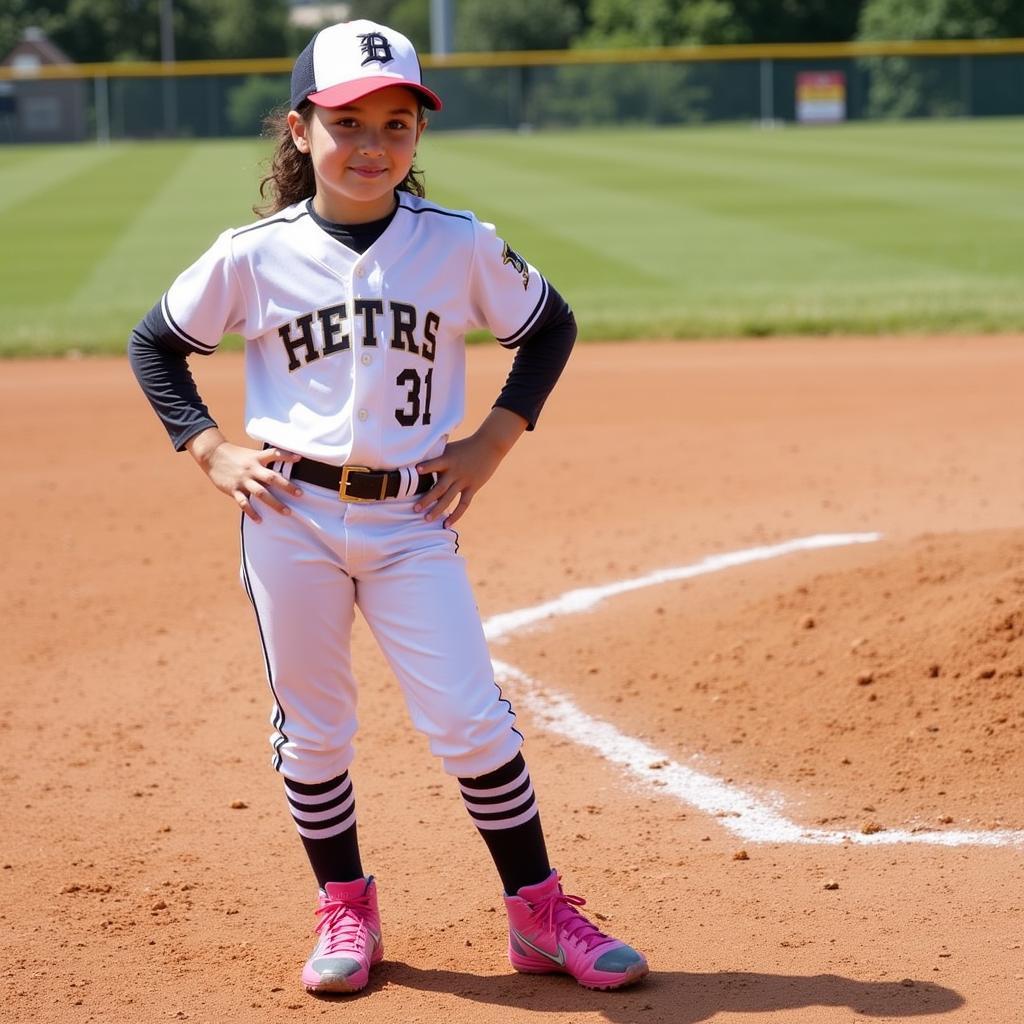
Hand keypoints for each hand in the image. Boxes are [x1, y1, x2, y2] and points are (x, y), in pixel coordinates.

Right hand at [186, 428, 301, 522]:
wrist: (212, 455)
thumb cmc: (236, 456)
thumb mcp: (251, 454)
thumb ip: (265, 460)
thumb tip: (284, 463)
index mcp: (257, 458)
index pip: (274, 454)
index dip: (286, 456)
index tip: (299, 458)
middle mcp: (251, 469)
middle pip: (271, 478)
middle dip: (286, 486)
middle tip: (300, 494)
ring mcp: (243, 480)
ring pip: (261, 493)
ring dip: (275, 503)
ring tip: (287, 512)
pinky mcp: (233, 489)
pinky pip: (244, 503)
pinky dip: (252, 512)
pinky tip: (260, 520)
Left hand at [414, 408, 526, 526]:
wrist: (489, 445)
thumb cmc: (465, 446)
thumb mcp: (449, 448)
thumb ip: (436, 457)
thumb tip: (416, 464)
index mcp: (447, 459)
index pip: (435, 464)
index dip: (426, 467)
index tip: (416, 470)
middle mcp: (454, 471)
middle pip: (439, 488)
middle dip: (427, 499)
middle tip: (415, 509)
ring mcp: (464, 481)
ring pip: (449, 498)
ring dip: (437, 510)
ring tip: (426, 519)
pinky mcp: (472, 487)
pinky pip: (463, 504)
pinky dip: (455, 515)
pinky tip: (447, 524)